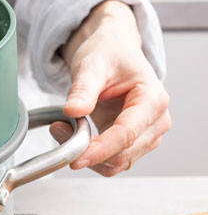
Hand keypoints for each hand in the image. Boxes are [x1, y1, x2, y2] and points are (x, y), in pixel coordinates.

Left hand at [51, 0, 170, 175]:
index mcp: (153, 99)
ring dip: (88, 154)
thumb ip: (83, 90)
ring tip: (62, 127)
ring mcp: (146, 134)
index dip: (100, 150)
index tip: (74, 158)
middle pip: (123, 155)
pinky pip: (111, 160)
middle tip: (58, 128)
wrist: (112, 52)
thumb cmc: (108, 54)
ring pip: (117, 163)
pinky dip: (90, 154)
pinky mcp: (132, 142)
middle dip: (88, 150)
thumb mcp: (91, 65)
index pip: (126, 135)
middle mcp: (156, 121)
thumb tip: (72, 112)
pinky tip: (73, 134)